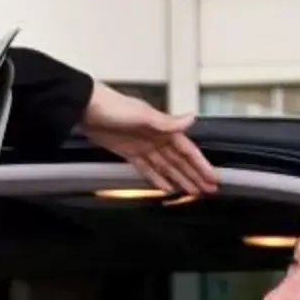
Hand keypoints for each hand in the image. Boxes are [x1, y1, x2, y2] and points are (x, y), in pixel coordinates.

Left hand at [82, 84, 217, 196]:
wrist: (85, 108)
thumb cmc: (114, 106)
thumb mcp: (142, 115)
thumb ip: (166, 122)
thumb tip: (192, 118)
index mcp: (163, 128)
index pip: (187, 150)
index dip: (201, 165)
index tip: (213, 178)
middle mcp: (156, 138)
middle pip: (180, 161)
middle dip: (195, 176)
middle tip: (209, 191)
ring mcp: (143, 146)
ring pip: (166, 167)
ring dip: (180, 179)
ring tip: (192, 193)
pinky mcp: (129, 153)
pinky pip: (147, 169)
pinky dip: (157, 178)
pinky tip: (166, 188)